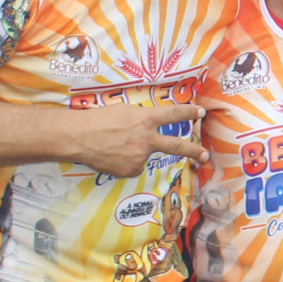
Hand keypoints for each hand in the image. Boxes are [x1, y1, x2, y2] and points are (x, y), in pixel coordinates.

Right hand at [66, 102, 204, 176]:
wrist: (78, 137)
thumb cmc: (97, 119)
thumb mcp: (124, 111)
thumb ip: (141, 119)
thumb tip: (150, 127)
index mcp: (146, 119)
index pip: (173, 114)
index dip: (189, 112)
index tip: (200, 112)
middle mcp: (147, 139)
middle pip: (177, 146)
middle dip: (193, 151)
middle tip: (205, 155)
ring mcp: (140, 157)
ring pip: (144, 155)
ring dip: (135, 152)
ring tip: (114, 145)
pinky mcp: (131, 170)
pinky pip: (133, 166)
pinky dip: (125, 162)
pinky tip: (111, 155)